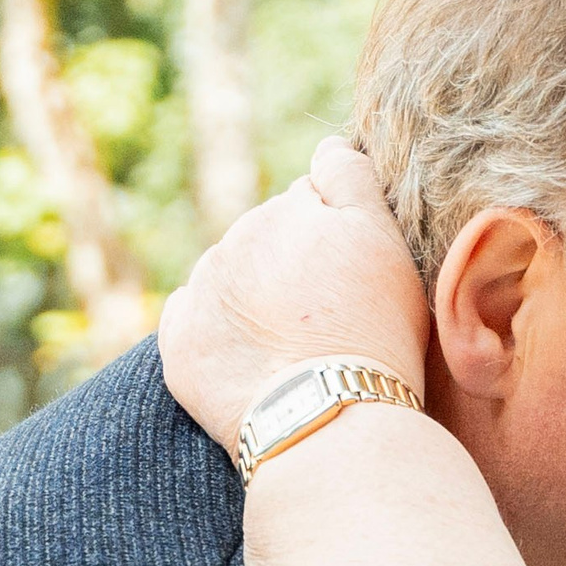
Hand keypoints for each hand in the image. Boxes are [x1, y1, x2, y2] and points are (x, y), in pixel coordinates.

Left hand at [160, 138, 429, 451]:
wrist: (327, 421)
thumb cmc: (375, 333)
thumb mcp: (385, 243)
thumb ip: (351, 179)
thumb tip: (325, 144)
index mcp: (293, 208)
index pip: (319, 193)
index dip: (343, 228)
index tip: (358, 269)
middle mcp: (242, 235)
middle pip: (275, 234)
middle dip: (298, 261)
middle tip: (334, 315)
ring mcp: (205, 286)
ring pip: (235, 274)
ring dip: (258, 295)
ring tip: (297, 346)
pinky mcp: (179, 338)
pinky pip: (196, 316)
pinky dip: (220, 329)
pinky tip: (255, 358)